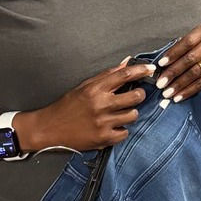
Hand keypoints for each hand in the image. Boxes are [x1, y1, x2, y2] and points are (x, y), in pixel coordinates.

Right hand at [20, 61, 157, 152]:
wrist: (48, 128)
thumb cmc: (67, 106)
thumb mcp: (84, 86)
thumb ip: (107, 75)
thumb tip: (127, 63)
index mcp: (95, 89)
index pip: (125, 75)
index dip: (141, 70)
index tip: (151, 68)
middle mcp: (100, 104)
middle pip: (135, 96)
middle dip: (139, 94)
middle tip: (134, 96)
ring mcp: (103, 122)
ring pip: (133, 115)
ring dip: (130, 113)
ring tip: (120, 113)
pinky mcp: (103, 138)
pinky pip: (125, 132)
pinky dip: (122, 129)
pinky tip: (112, 126)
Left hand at [152, 25, 200, 102]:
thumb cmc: (197, 43)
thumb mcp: (190, 39)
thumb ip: (178, 48)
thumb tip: (160, 66)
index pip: (187, 42)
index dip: (173, 53)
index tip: (161, 64)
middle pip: (191, 59)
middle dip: (174, 72)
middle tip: (160, 83)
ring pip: (197, 73)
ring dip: (180, 84)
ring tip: (167, 92)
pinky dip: (190, 90)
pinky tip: (179, 96)